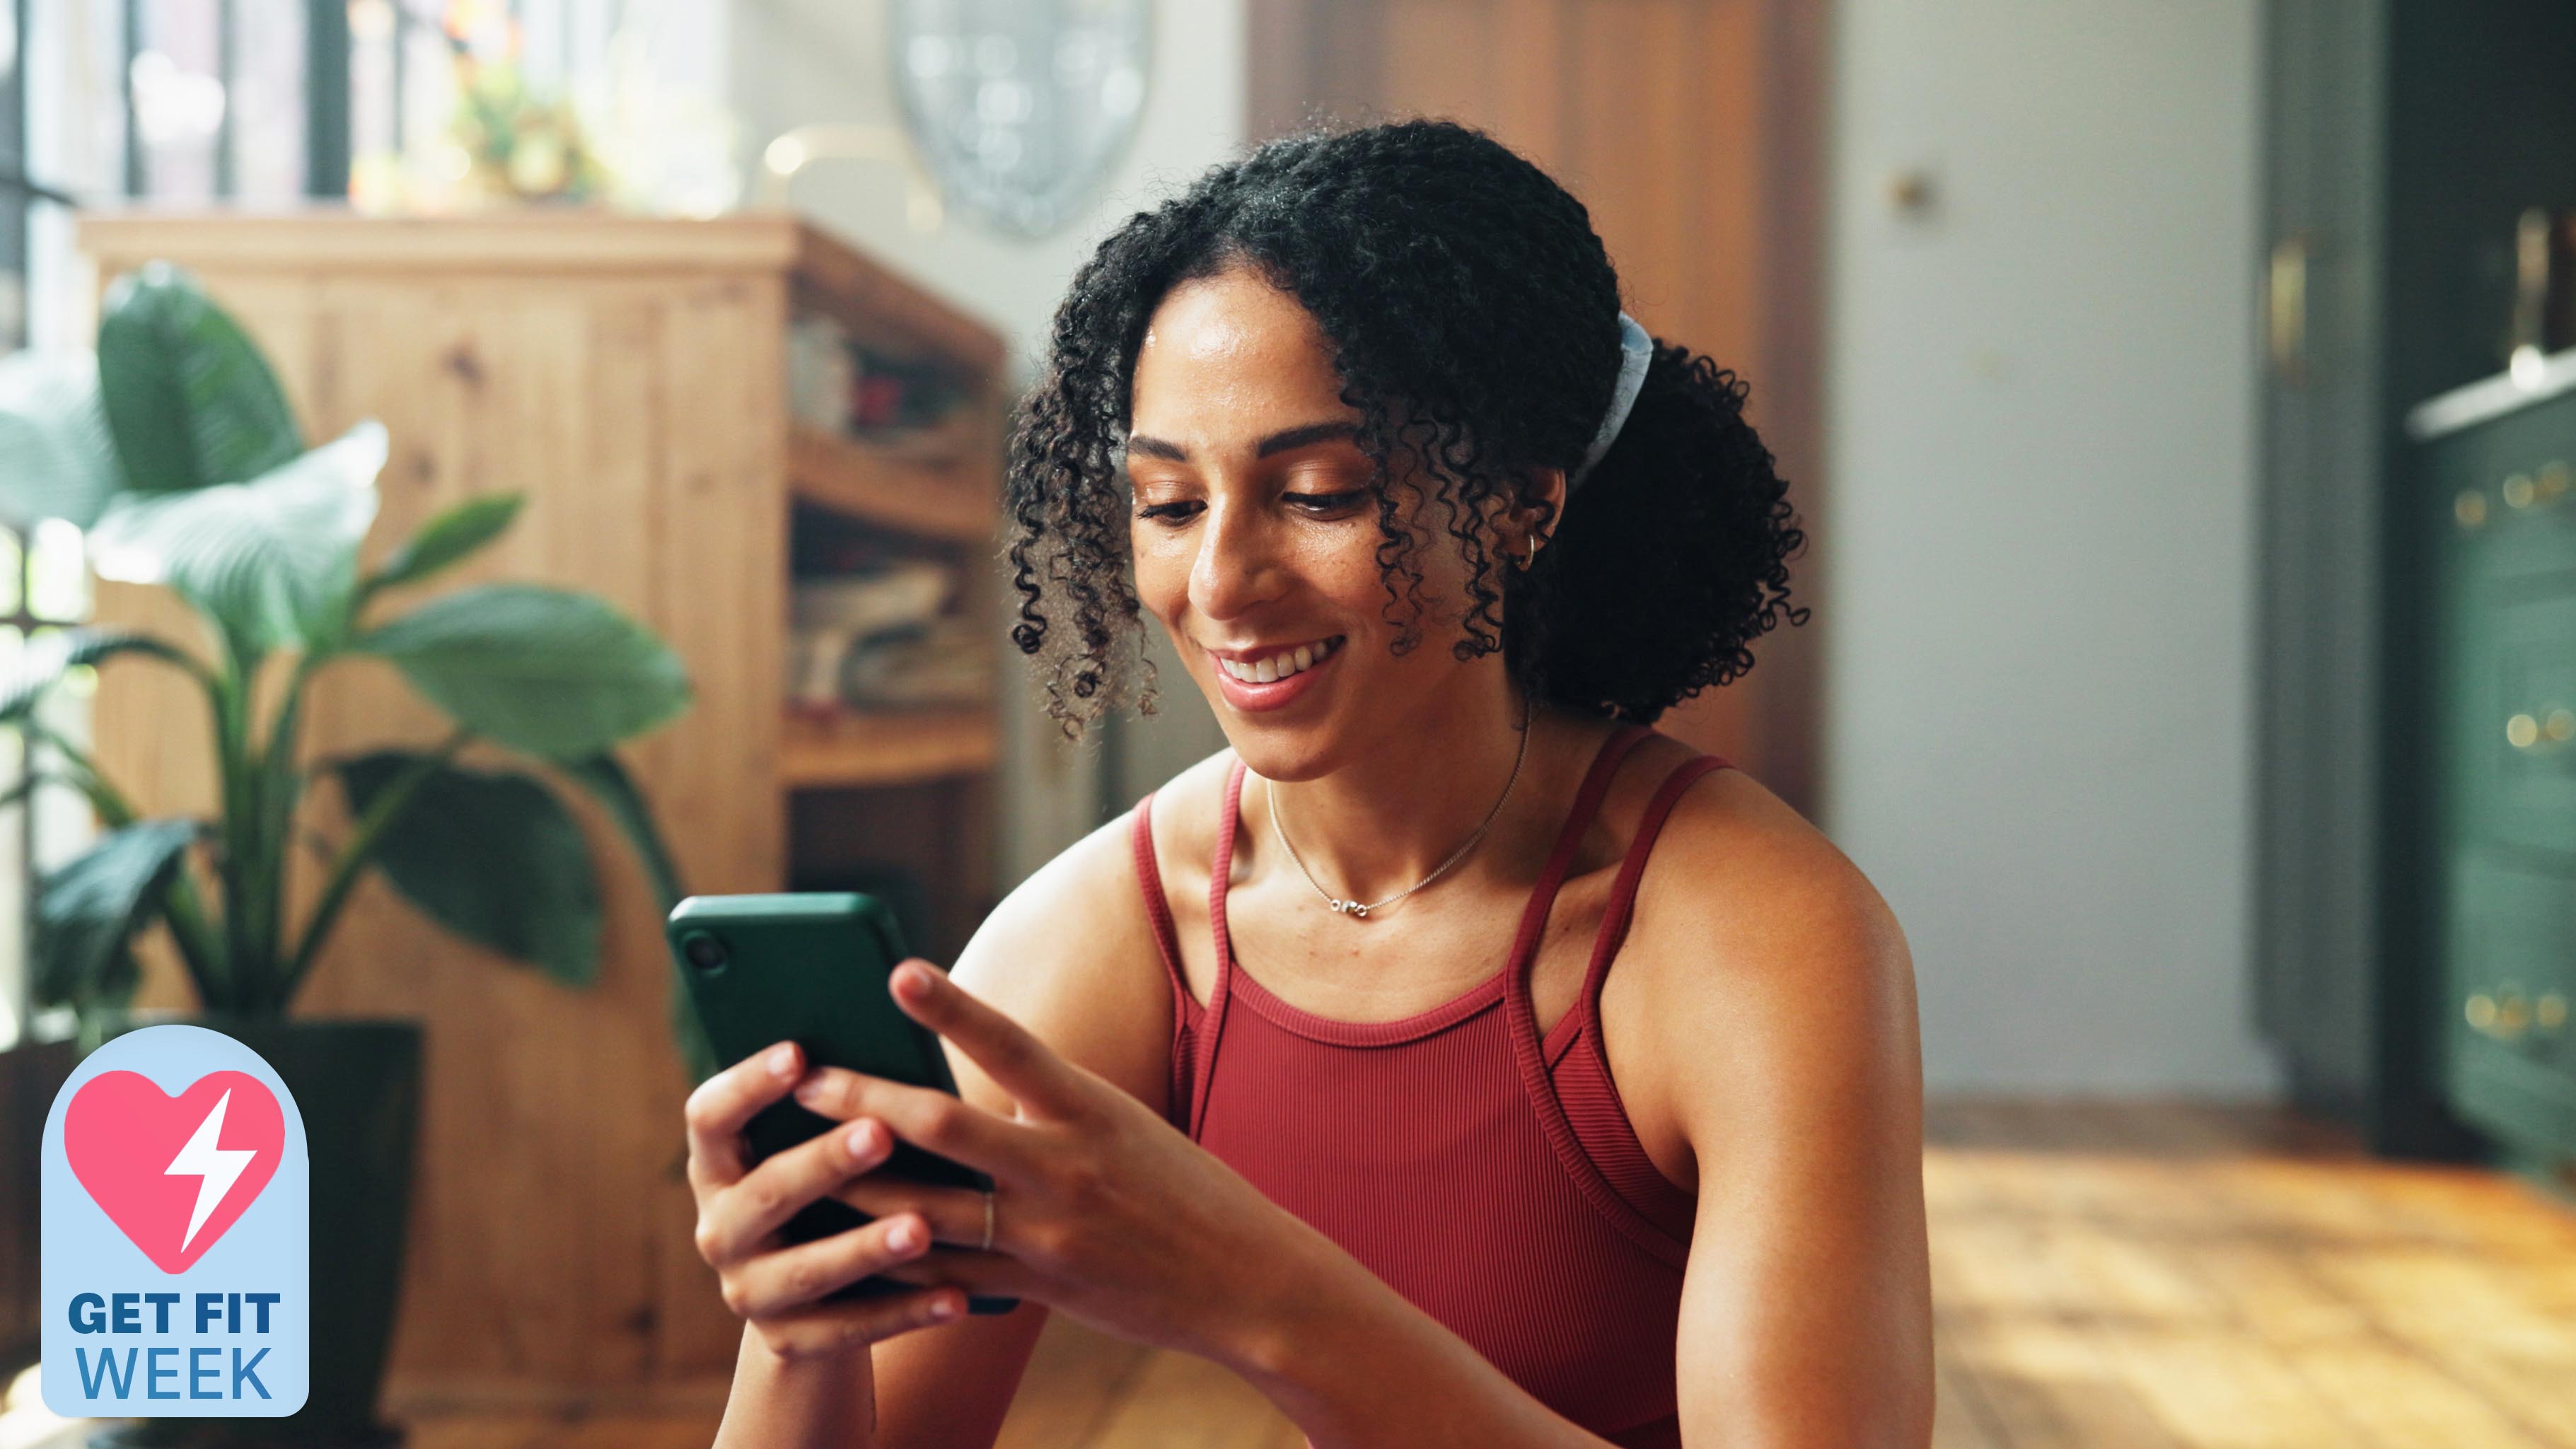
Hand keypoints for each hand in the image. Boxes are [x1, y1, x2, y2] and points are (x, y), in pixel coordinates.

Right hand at [683, 1039, 971, 1360]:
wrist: (819, 1305)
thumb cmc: (837, 1192)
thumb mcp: (822, 1150)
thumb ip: (841, 1108)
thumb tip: (899, 1027)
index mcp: (719, 1166)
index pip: (710, 1116)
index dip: (747, 1085)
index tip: (799, 1052)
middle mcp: (721, 1229)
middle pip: (765, 1192)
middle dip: (824, 1162)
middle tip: (880, 1133)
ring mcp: (749, 1291)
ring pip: (807, 1270)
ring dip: (866, 1246)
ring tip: (923, 1227)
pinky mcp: (790, 1342)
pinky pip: (851, 1330)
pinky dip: (906, 1312)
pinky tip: (957, 1298)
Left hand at [786, 959, 1330, 1363]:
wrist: (1245, 1279)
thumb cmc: (1178, 1187)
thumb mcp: (1121, 1126)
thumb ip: (1046, 1105)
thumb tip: (957, 1079)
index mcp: (1093, 1109)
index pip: (1011, 1044)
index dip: (950, 1007)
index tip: (896, 970)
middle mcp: (1066, 1167)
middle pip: (944, 1125)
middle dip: (864, 1100)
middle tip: (803, 1075)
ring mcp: (1048, 1233)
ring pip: (925, 1208)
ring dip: (852, 1185)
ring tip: (790, 1162)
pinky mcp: (1036, 1289)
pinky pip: (944, 1276)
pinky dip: (889, 1259)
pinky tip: (840, 1246)